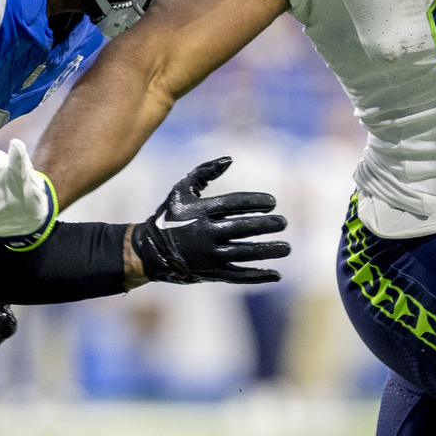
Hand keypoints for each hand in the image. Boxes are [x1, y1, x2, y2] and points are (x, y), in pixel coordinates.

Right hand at [127, 157, 289, 284]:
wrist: (149, 252)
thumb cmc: (169, 217)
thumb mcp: (181, 190)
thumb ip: (204, 172)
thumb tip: (229, 159)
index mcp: (200, 211)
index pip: (234, 203)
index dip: (256, 202)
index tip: (273, 203)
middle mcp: (205, 233)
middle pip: (243, 228)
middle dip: (266, 225)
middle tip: (284, 223)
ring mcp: (209, 255)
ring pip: (245, 253)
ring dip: (268, 250)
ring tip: (286, 247)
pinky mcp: (210, 273)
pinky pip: (238, 275)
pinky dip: (258, 276)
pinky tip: (276, 274)